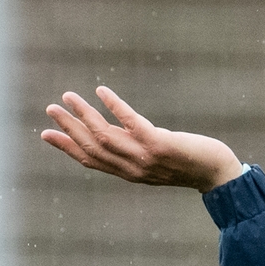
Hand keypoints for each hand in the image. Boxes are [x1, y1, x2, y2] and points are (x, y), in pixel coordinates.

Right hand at [41, 86, 244, 190]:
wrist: (218, 174)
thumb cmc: (190, 163)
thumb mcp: (156, 158)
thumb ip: (134, 148)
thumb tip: (116, 130)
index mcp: (129, 172)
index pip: (91, 160)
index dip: (67, 147)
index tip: (46, 134)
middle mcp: (133, 168)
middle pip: (92, 147)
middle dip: (68, 128)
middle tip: (50, 109)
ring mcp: (145, 157)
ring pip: (105, 136)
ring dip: (84, 115)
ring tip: (68, 97)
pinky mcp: (160, 144)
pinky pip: (132, 123)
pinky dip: (114, 106)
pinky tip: (101, 91)